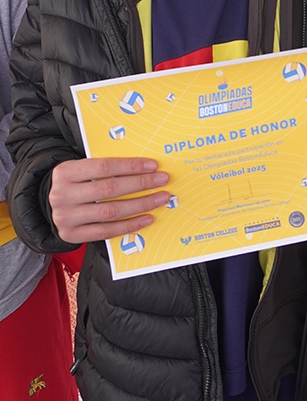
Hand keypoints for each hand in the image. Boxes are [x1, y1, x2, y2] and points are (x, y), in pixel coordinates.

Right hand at [49, 157, 169, 242]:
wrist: (50, 204)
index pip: (104, 166)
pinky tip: (146, 218)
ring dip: (141, 204)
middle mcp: (62, 195)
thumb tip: (144, 168)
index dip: (131, 166)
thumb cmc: (75, 183)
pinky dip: (130, 225)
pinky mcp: (72, 235)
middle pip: (110, 189)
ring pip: (111, 211)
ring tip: (160, 199)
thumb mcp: (82, 170)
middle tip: (162, 180)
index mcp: (65, 172)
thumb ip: (106, 168)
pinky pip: (107, 231)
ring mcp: (66, 217)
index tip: (153, 165)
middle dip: (141, 184)